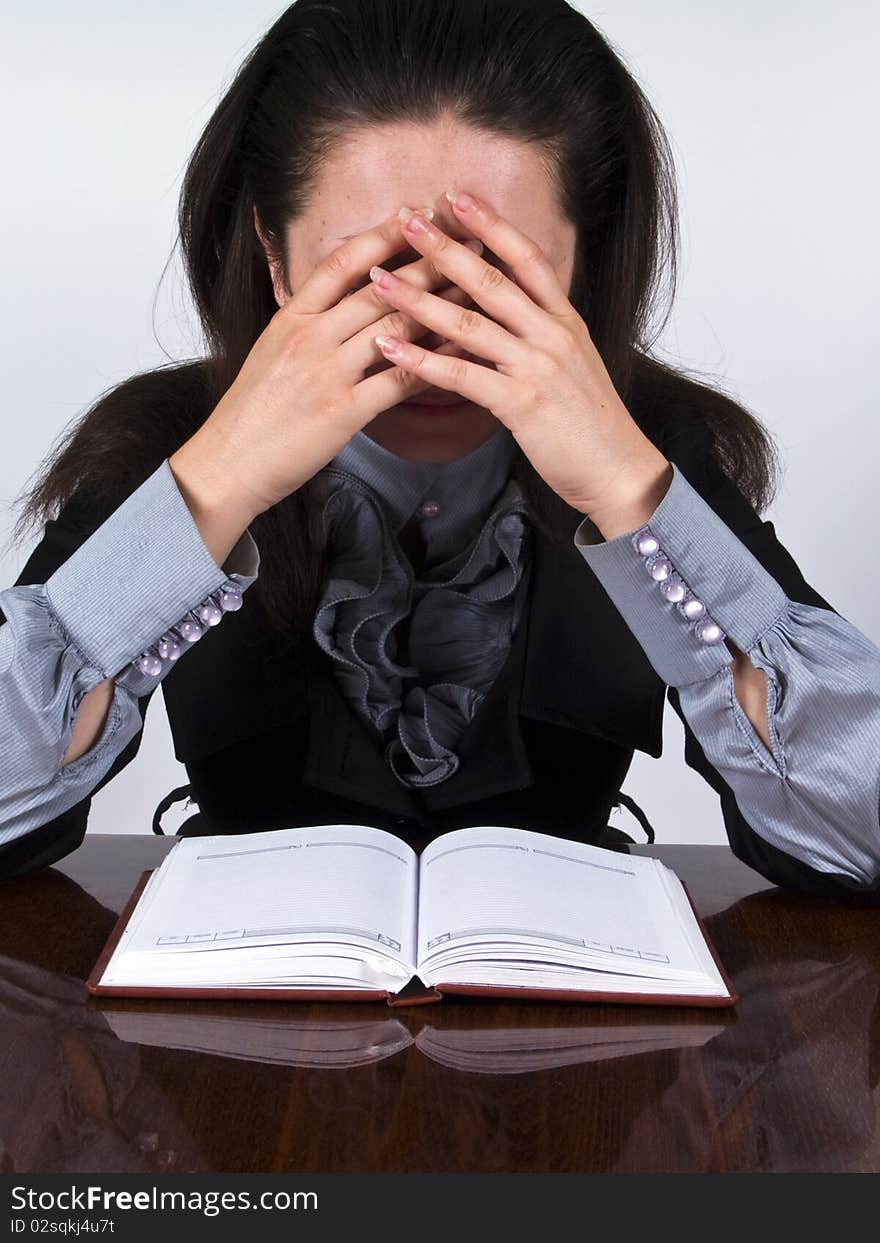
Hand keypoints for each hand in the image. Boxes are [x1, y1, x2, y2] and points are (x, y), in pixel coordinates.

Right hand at [170, 209, 479, 519]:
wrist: (228, 463)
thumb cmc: (252, 413)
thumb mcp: (272, 352)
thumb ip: (308, 323)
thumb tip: (341, 299)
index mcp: (291, 317)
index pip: (342, 261)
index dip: (382, 234)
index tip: (415, 212)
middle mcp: (309, 337)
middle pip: (378, 288)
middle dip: (427, 261)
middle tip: (467, 240)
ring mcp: (326, 374)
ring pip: (393, 328)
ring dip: (439, 306)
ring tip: (477, 288)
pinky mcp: (342, 413)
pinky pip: (398, 381)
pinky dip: (434, 364)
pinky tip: (462, 354)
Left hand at [367, 190, 673, 536]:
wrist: (617, 470)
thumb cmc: (589, 423)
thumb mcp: (571, 364)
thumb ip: (538, 334)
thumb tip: (499, 312)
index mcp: (566, 320)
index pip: (527, 258)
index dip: (492, 224)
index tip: (456, 195)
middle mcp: (553, 335)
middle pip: (492, 279)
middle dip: (446, 246)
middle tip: (407, 217)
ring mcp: (538, 368)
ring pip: (470, 324)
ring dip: (420, 299)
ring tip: (380, 281)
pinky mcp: (522, 405)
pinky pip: (463, 377)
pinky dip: (422, 361)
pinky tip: (390, 348)